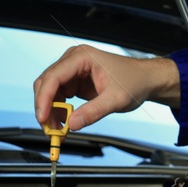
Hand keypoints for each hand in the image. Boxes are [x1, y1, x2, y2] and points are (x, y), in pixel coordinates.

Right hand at [33, 44, 179, 130]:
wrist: (144, 79)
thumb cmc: (134, 81)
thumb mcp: (115, 100)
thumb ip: (93, 112)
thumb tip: (72, 125)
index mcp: (82, 57)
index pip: (53, 76)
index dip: (44, 98)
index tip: (43, 117)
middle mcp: (73, 60)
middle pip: (46, 83)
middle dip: (45, 107)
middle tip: (49, 128)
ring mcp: (72, 71)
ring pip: (49, 91)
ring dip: (50, 111)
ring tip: (58, 129)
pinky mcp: (74, 81)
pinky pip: (58, 96)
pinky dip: (58, 110)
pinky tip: (65, 122)